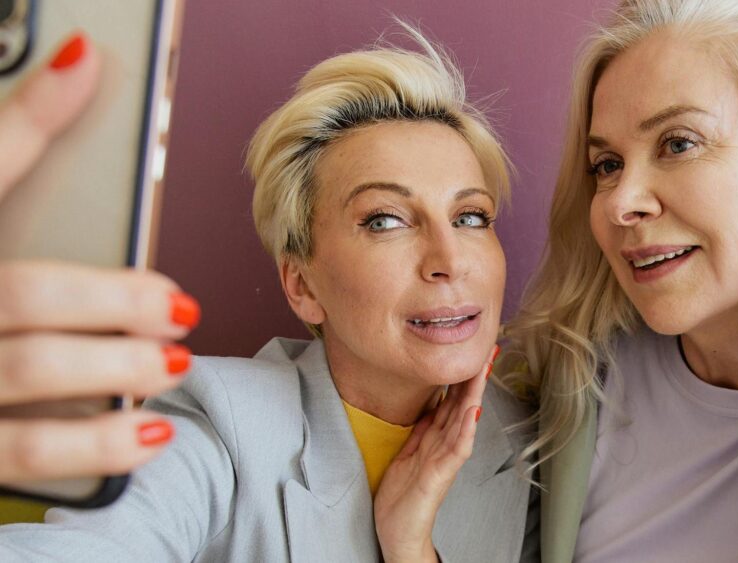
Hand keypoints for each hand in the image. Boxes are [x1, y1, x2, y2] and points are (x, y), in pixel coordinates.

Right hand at [0, 33, 199, 483]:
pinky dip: (95, 446)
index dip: (30, 134)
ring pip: (25, 376)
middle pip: (20, 298)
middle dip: (111, 302)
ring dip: (114, 370)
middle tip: (178, 310)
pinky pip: (23, 455)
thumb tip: (82, 61)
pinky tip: (149, 433)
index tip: (101, 97)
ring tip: (173, 364)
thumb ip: (20, 142)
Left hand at [373, 345, 498, 562]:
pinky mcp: (440, 476)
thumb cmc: (403, 498)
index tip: (469, 350)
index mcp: (435, 439)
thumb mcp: (408, 454)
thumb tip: (430, 405)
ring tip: (483, 370)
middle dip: (474, 377)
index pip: (451, 400)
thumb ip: (421, 431)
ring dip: (474, 395)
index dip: (460, 376)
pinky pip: (456, 450)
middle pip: (462, 405)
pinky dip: (466, 430)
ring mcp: (445, 460)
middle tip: (486, 349)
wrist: (399, 533)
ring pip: (463, 420)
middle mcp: (444, 446)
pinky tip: (473, 413)